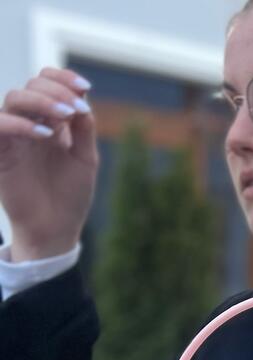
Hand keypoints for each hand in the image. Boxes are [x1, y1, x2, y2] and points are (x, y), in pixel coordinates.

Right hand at [0, 67, 98, 258]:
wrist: (56, 228)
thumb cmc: (70, 195)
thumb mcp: (84, 159)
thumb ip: (83, 129)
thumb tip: (82, 100)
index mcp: (50, 122)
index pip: (47, 84)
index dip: (63, 78)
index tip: (85, 88)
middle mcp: (30, 124)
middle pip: (32, 86)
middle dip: (56, 91)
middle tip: (76, 108)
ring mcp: (13, 135)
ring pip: (14, 98)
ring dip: (41, 101)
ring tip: (64, 116)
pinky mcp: (0, 151)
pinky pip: (0, 125)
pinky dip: (20, 124)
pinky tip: (45, 134)